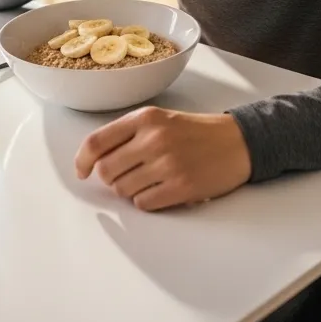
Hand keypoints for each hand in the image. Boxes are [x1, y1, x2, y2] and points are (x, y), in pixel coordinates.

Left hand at [75, 107, 252, 210]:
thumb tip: (94, 161)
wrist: (237, 142)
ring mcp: (167, 164)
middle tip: (130, 174)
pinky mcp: (180, 187)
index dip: (82, 161)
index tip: (82, 171)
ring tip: (152, 180)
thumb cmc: (196, 132)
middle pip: (106, 171)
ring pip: (123, 190)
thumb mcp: (161, 119)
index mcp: (145, 118)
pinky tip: (164, 189)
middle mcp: (154, 139)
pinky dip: (148, 201)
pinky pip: (143, 203)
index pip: (97, 142)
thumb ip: (128, 134)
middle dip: (112, 178)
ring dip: (131, 190)